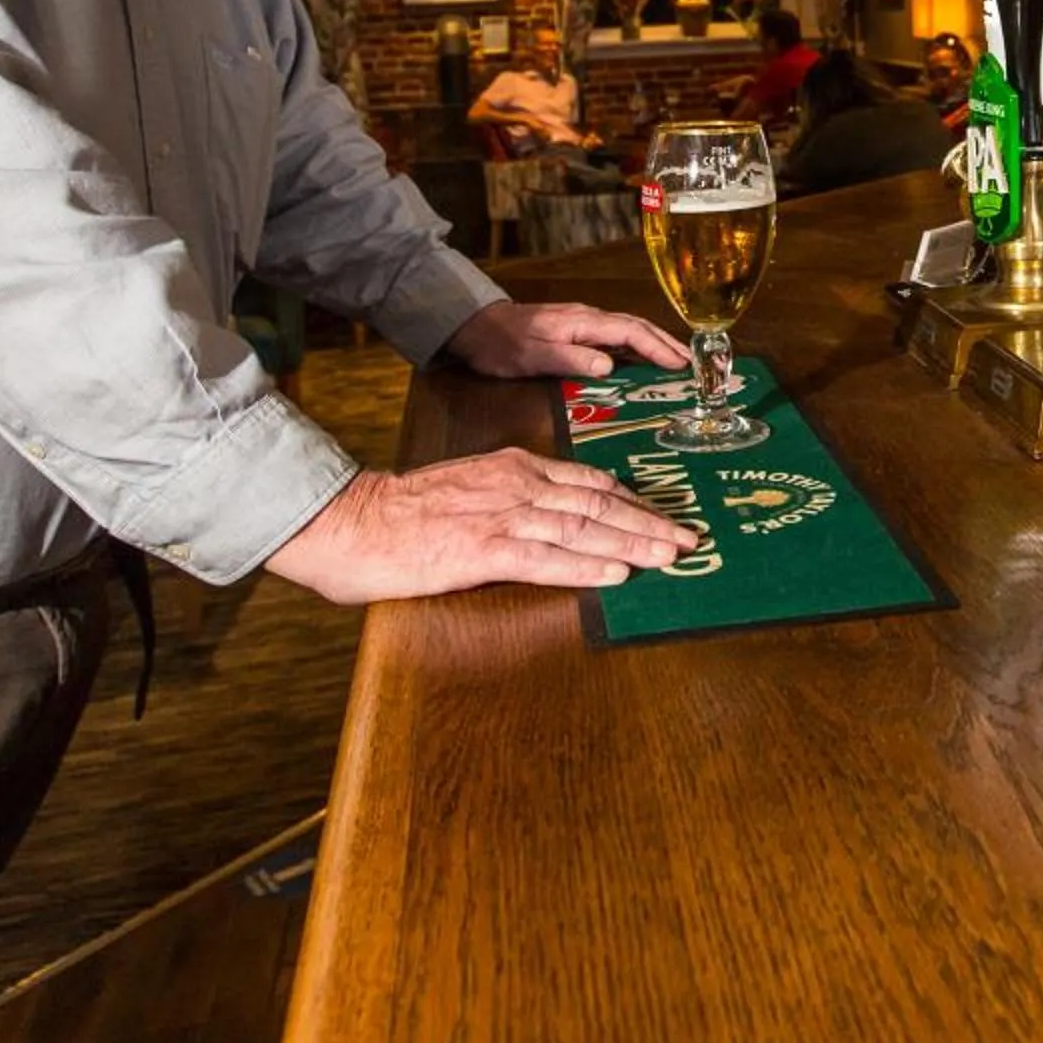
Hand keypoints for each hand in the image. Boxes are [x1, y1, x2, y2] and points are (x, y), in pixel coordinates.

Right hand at [263, 452, 695, 601]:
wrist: (354, 520)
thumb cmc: (404, 512)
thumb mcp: (467, 487)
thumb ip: (510, 495)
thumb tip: (551, 516)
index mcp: (514, 467)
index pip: (589, 483)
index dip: (634, 502)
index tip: (664, 517)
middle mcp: (517, 485)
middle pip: (600, 504)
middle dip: (650, 522)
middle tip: (689, 538)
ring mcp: (502, 516)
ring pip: (584, 528)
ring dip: (634, 544)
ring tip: (671, 556)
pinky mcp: (484, 549)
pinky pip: (547, 559)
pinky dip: (587, 567)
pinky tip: (618, 575)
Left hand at [445, 298, 687, 378]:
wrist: (477, 326)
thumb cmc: (502, 344)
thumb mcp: (532, 356)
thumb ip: (570, 360)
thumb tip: (609, 366)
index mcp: (582, 322)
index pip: (630, 332)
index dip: (658, 348)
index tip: (680, 364)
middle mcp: (588, 318)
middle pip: (637, 327)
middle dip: (666, 343)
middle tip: (691, 364)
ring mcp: (584, 322)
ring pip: (629, 329)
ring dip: (655, 343)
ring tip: (677, 362)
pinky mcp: (578, 329)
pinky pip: (617, 335)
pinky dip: (638, 346)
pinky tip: (643, 359)